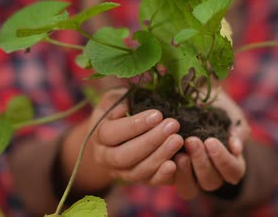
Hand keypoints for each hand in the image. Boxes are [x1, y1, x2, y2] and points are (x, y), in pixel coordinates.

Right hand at [63, 88, 183, 190]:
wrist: (118, 136)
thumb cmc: (120, 110)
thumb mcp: (116, 98)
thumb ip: (122, 97)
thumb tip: (131, 100)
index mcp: (99, 135)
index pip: (112, 133)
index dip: (135, 125)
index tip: (158, 114)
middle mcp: (106, 158)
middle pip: (125, 156)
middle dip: (150, 141)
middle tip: (173, 125)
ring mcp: (121, 172)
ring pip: (138, 171)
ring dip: (159, 156)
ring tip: (178, 139)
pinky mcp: (139, 180)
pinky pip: (149, 182)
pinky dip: (163, 175)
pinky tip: (177, 163)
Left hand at [173, 90, 249, 198]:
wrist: (189, 97)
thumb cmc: (214, 107)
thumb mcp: (230, 113)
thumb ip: (238, 129)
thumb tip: (236, 148)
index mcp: (231, 163)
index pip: (233, 171)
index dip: (223, 160)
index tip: (211, 141)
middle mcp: (211, 174)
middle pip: (210, 182)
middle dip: (201, 163)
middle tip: (192, 141)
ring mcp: (189, 177)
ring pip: (189, 190)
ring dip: (184, 173)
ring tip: (179, 154)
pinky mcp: (169, 173)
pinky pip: (167, 183)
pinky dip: (165, 174)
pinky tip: (164, 160)